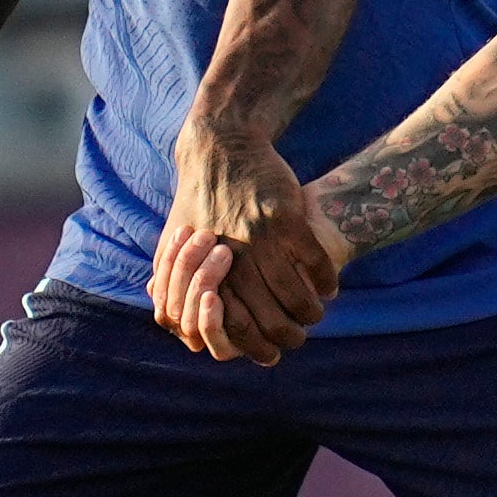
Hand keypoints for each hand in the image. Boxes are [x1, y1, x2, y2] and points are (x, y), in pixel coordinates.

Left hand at [156, 136, 340, 364]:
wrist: (220, 147)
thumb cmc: (196, 198)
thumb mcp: (174, 240)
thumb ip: (172, 278)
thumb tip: (167, 316)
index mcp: (204, 271)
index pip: (231, 325)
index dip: (253, 345)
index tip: (268, 350)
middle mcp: (231, 260)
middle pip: (268, 319)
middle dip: (288, 336)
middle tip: (298, 337)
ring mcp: (260, 239)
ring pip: (296, 295)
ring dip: (311, 311)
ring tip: (314, 313)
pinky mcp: (286, 218)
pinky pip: (315, 262)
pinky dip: (326, 280)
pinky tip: (329, 286)